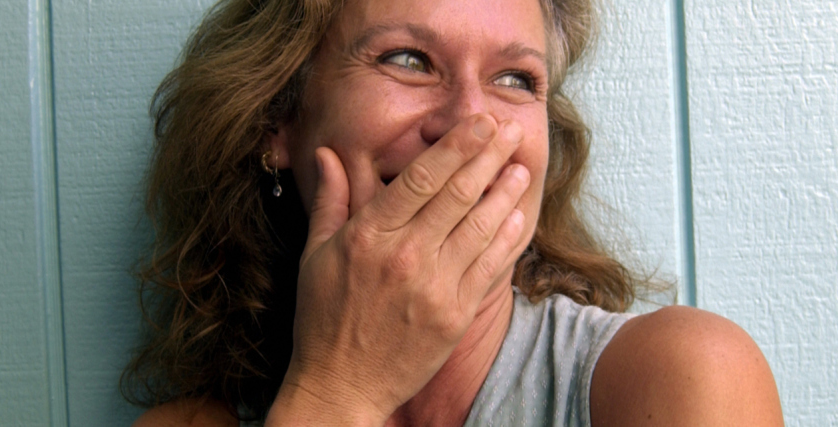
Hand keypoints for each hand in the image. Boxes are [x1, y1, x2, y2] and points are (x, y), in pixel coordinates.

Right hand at [265, 114, 530, 425]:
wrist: (342, 385)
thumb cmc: (324, 318)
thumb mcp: (315, 255)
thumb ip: (330, 200)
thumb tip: (329, 154)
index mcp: (368, 237)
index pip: (420, 178)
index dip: (456, 146)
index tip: (480, 123)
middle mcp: (404, 257)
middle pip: (457, 194)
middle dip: (489, 155)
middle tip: (510, 128)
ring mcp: (433, 287)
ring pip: (480, 226)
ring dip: (506, 192)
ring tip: (522, 166)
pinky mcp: (454, 315)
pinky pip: (489, 267)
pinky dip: (507, 238)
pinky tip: (517, 215)